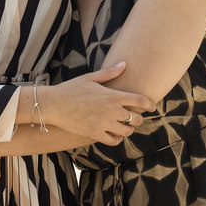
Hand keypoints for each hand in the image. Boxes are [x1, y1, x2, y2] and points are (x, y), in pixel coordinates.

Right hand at [39, 63, 153, 145]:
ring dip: (128, 129)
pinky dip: (117, 139)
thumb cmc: (71, 89)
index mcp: (111, 96)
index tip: (152, 107)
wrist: (54, 104)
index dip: (148, 104)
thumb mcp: (90, 78)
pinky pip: (113, 141)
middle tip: (135, 117)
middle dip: (138, 118)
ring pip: (126, 131)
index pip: (138, 101)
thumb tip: (124, 64)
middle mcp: (110, 111)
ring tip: (125, 126)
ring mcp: (103, 124)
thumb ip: (109, 73)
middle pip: (135, 119)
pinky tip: (115, 134)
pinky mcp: (94, 134)